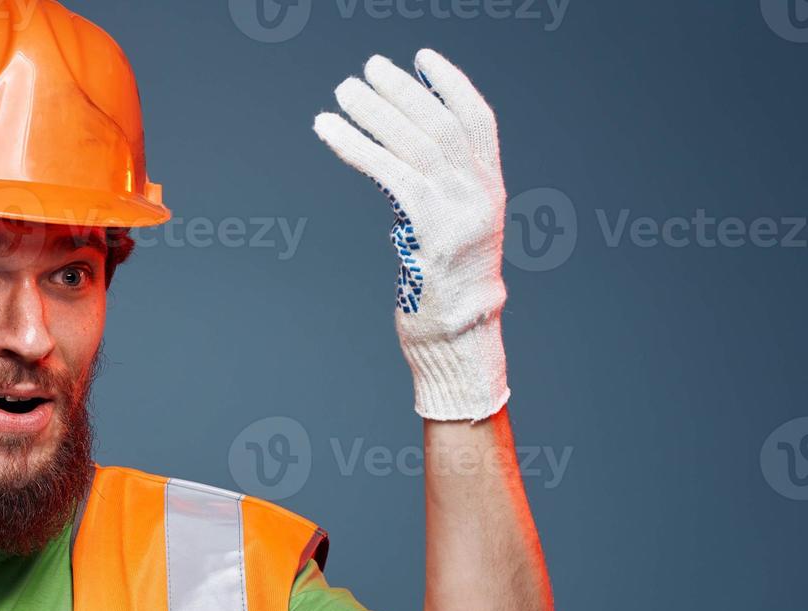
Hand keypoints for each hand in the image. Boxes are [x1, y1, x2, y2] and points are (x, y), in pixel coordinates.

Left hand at [313, 49, 510, 421]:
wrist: (460, 343)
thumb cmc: (447, 297)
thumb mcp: (454, 236)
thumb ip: (441, 198)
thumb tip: (407, 164)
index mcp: (491, 191)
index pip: (478, 120)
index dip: (451, 84)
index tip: (422, 59)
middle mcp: (480, 194)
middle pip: (438, 123)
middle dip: (401, 91)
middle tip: (366, 69)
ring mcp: (458, 212)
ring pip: (412, 141)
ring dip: (373, 111)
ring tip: (342, 90)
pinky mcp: (428, 231)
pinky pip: (386, 172)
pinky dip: (353, 144)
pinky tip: (326, 128)